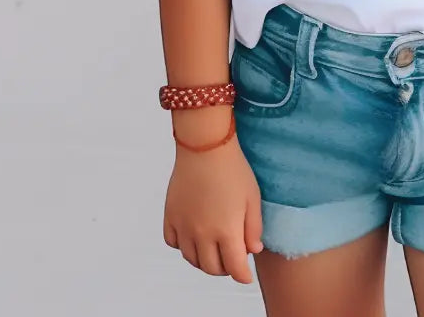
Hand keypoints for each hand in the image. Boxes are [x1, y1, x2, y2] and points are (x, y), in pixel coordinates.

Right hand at [164, 113, 263, 282]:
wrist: (205, 146)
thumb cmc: (233, 169)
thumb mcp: (253, 198)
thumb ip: (253, 228)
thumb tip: (252, 250)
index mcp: (226, 230)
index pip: (234, 267)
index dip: (242, 275)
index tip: (246, 276)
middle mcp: (202, 233)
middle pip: (211, 267)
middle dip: (225, 268)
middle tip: (232, 260)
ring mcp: (183, 225)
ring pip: (191, 259)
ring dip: (204, 261)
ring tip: (214, 251)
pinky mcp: (170, 215)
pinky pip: (173, 242)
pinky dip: (183, 246)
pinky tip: (193, 237)